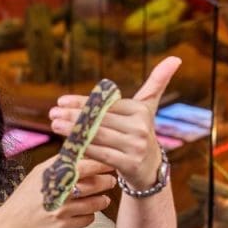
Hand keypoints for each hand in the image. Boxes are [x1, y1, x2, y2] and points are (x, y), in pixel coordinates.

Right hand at [0, 157, 114, 227]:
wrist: (10, 226)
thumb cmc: (25, 198)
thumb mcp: (38, 173)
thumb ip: (60, 162)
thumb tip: (83, 152)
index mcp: (53, 173)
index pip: (85, 164)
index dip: (102, 162)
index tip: (111, 161)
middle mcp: (58, 190)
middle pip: (94, 183)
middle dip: (107, 181)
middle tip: (112, 180)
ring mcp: (62, 210)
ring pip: (95, 203)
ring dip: (102, 200)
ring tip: (104, 198)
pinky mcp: (64, 227)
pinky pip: (88, 219)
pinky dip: (90, 215)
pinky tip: (87, 212)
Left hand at [48, 56, 180, 190]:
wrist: (150, 169)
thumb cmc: (140, 133)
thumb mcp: (148, 108)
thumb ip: (157, 83)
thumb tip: (175, 58)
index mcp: (141, 110)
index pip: (105, 104)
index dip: (82, 102)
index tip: (60, 101)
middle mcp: (140, 127)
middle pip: (100, 120)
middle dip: (73, 116)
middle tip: (52, 113)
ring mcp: (136, 146)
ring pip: (98, 136)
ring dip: (73, 131)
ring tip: (55, 125)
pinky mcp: (129, 164)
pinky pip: (100, 154)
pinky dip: (83, 149)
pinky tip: (67, 145)